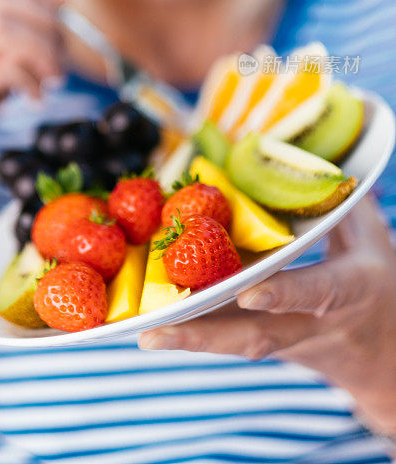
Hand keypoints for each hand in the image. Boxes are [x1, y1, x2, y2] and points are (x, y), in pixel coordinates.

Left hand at [140, 195, 395, 435]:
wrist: (385, 358)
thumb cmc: (379, 286)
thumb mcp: (373, 241)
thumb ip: (345, 203)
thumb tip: (320, 159)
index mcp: (349, 292)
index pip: (318, 292)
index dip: (285, 293)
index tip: (250, 292)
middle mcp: (313, 324)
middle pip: (258, 335)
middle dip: (207, 334)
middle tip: (156, 332)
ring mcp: (289, 340)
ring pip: (237, 344)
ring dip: (190, 340)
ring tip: (145, 334)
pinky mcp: (271, 344)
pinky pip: (232, 337)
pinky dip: (196, 330)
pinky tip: (157, 325)